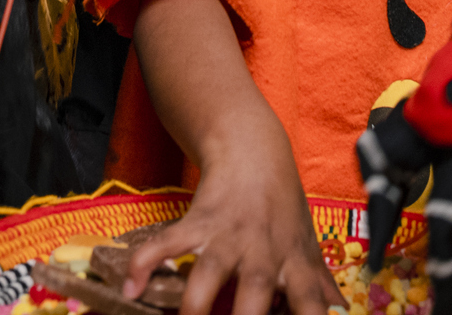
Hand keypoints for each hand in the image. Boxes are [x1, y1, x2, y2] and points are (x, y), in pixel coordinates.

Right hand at [124, 112, 340, 314]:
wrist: (252, 151)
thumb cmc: (282, 210)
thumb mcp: (306, 247)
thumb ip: (320, 290)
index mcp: (294, 262)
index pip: (309, 302)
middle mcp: (262, 250)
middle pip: (257, 287)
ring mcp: (227, 235)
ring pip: (209, 271)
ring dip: (195, 303)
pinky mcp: (196, 222)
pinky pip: (166, 243)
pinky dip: (145, 264)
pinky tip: (131, 290)